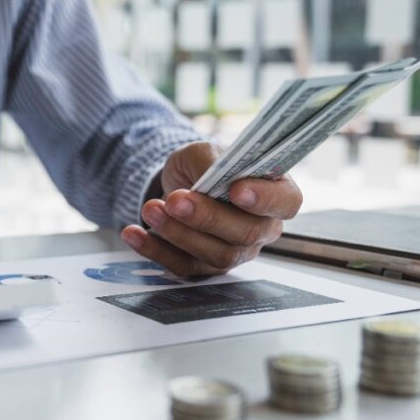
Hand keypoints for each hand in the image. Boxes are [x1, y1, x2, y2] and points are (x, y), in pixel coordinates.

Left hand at [120, 142, 301, 276]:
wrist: (178, 183)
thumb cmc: (203, 165)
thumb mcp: (204, 152)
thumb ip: (211, 162)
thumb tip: (211, 177)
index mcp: (275, 193)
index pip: (286, 202)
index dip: (265, 199)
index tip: (235, 190)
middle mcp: (261, 228)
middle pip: (246, 234)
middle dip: (208, 218)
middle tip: (176, 200)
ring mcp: (235, 252)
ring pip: (216, 255)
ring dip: (178, 234)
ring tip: (151, 209)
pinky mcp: (205, 266)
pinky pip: (183, 266)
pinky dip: (155, 250)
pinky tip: (134, 232)